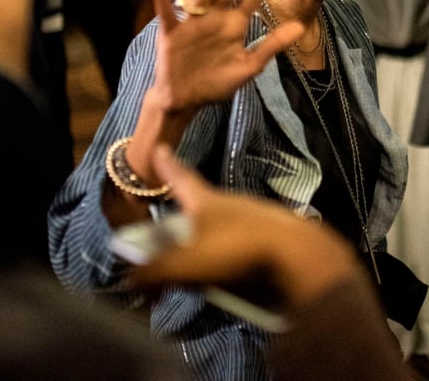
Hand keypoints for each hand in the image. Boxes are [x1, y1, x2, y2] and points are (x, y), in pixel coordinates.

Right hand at [127, 145, 360, 307]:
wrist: (299, 259)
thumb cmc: (237, 249)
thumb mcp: (186, 262)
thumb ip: (154, 271)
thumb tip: (129, 279)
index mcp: (207, 200)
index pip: (181, 178)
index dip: (168, 166)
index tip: (161, 148)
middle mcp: (231, 205)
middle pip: (201, 206)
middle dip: (185, 216)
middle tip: (172, 229)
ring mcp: (255, 222)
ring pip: (223, 229)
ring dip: (207, 243)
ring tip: (196, 265)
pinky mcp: (272, 244)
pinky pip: (242, 250)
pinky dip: (229, 262)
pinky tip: (227, 280)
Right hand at [147, 0, 302, 116]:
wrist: (186, 100)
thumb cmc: (216, 82)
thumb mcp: (249, 66)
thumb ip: (271, 45)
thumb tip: (300, 27)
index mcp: (234, 23)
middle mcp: (215, 17)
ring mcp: (193, 23)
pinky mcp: (172, 34)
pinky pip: (167, 15)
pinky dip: (163, 0)